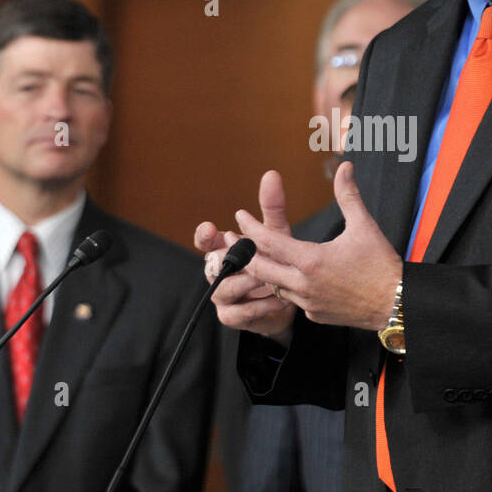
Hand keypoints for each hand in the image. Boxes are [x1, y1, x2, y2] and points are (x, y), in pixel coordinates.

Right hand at [194, 171, 296, 345]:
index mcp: (223, 249)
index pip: (205, 241)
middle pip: (213, 266)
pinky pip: (240, 312)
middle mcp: (218, 272)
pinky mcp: (233, 316)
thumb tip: (272, 174)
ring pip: (225, 290)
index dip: (204, 236)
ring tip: (271, 279)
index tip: (210, 228)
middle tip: (256, 257)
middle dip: (235, 261)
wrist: (286, 300)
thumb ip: (271, 209)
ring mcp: (223, 296)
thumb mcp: (276, 235)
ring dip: (249, 284)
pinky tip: (279, 299)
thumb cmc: (276, 262)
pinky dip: (260, 305)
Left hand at [236, 160, 400, 331]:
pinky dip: (285, 287)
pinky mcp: (314, 315)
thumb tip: (345, 167)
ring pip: (273, 286)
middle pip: (259, 268)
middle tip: (231, 239)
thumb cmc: (381, 265)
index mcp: (311, 260)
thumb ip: (348, 195)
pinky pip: (292, 300)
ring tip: (254, 257)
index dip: (250, 228)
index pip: (269, 242)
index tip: (240, 216)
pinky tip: (286, 278)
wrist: (395, 303)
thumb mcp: (363, 226)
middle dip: (242, 253)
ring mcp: (307, 302)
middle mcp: (304, 284)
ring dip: (262, 271)